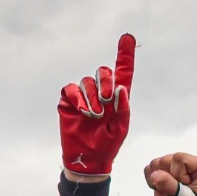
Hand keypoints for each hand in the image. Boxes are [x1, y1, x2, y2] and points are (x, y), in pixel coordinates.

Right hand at [59, 33, 135, 177]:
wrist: (88, 158)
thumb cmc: (107, 144)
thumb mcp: (120, 128)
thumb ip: (123, 108)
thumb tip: (121, 88)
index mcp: (116, 98)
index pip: (123, 73)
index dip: (125, 55)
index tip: (127, 37)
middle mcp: (100, 93)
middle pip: (103, 71)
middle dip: (105, 83)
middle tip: (106, 101)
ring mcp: (83, 96)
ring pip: (87, 81)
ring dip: (92, 97)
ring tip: (94, 115)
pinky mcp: (69, 100)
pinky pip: (72, 89)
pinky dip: (78, 98)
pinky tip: (83, 111)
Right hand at [144, 152, 196, 195]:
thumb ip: (171, 186)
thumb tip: (156, 175)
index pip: (179, 159)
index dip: (177, 175)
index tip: (183, 188)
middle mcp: (186, 162)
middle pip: (165, 160)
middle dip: (166, 178)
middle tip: (175, 192)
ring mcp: (172, 165)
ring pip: (155, 164)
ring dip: (158, 181)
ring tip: (168, 192)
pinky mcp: (160, 170)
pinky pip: (148, 170)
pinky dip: (151, 182)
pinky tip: (162, 190)